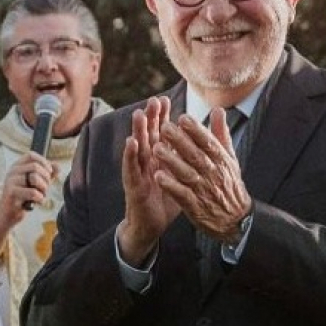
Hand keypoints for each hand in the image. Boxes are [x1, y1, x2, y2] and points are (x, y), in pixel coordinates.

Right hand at [0, 152, 55, 257]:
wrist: (7, 215)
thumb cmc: (23, 198)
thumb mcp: (36, 184)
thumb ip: (46, 174)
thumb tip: (58, 166)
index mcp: (17, 166)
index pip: (31, 155)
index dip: (43, 162)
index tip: (48, 173)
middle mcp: (12, 172)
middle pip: (35, 166)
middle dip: (46, 179)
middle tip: (45, 189)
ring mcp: (10, 182)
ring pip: (35, 178)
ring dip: (43, 189)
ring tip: (41, 196)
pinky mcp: (11, 194)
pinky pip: (33, 192)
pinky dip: (40, 199)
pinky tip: (36, 203)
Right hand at [118, 96, 178, 264]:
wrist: (151, 225)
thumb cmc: (165, 200)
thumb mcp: (179, 176)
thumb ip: (184, 158)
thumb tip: (195, 141)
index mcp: (158, 158)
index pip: (160, 134)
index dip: (162, 117)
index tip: (165, 100)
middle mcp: (146, 162)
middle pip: (148, 135)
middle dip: (150, 117)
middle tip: (153, 100)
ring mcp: (138, 172)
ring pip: (137, 148)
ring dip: (137, 130)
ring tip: (139, 114)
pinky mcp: (132, 185)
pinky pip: (131, 168)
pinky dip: (130, 155)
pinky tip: (130, 142)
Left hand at [154, 107, 251, 241]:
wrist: (236, 220)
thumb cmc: (229, 184)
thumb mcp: (230, 159)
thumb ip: (221, 134)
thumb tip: (218, 110)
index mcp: (221, 160)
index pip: (208, 142)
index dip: (196, 130)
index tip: (182, 118)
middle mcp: (213, 173)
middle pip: (195, 155)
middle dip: (180, 141)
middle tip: (164, 127)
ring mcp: (203, 190)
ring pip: (186, 173)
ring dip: (172, 161)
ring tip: (156, 149)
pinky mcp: (195, 206)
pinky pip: (182, 194)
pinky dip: (171, 186)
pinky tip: (159, 176)